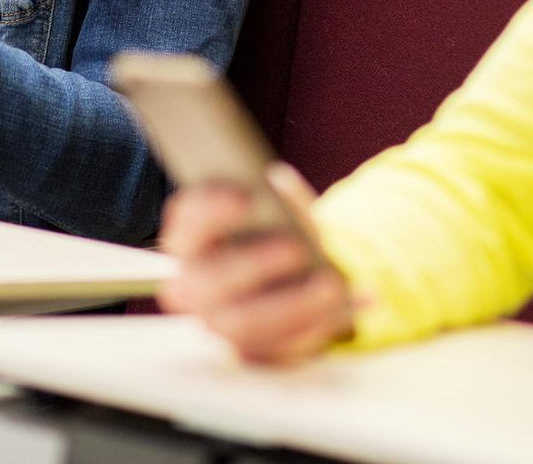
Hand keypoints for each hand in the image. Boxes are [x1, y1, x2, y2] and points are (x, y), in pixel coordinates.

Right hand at [157, 162, 354, 363]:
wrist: (292, 280)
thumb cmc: (276, 234)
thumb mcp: (278, 210)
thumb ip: (276, 197)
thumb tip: (278, 183)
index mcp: (192, 239)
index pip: (188, 221)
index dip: (212, 209)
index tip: (247, 197)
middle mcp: (193, 284)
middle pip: (210, 280)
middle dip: (253, 265)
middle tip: (294, 249)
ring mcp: (218, 322)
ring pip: (244, 324)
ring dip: (291, 305)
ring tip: (330, 285)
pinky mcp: (250, 350)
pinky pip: (276, 347)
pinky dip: (314, 326)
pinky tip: (345, 306)